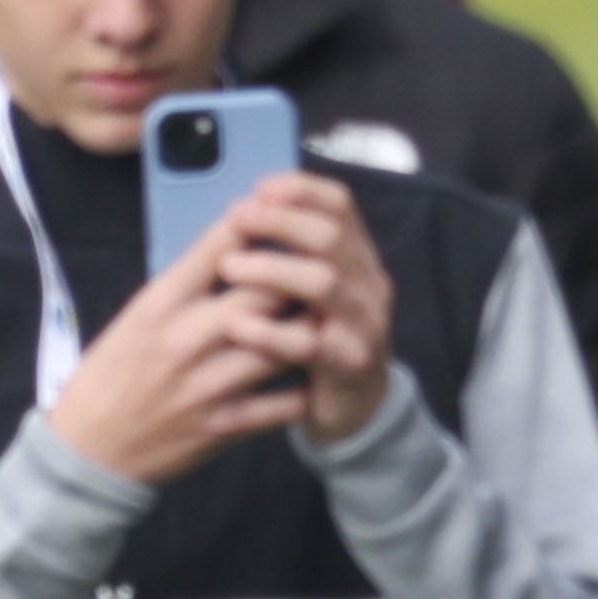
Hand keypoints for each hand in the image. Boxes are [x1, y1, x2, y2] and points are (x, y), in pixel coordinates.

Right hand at [40, 181, 367, 488]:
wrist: (89, 448)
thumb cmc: (113, 373)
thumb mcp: (137, 316)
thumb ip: (186, 285)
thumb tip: (236, 248)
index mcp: (160, 303)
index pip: (219, 247)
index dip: (259, 225)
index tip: (283, 217)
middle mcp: (186, 339)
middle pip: (264, 291)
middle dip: (299, 275)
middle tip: (325, 268)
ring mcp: (208, 385)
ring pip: (284, 345)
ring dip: (311, 330)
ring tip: (330, 318)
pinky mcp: (224, 427)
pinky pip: (284, 404)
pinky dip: (306, 388)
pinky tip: (317, 375)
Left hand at [252, 175, 398, 445]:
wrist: (354, 410)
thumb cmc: (316, 339)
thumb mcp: (310, 291)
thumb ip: (289, 253)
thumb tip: (241, 210)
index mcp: (357, 258)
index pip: (340, 205)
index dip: (301, 190)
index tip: (259, 188)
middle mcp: (368, 285)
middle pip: (330, 236)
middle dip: (279, 222)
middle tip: (236, 219)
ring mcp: (364, 326)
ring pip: (323, 283)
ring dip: (271, 269)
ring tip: (228, 268)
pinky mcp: (349, 367)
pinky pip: (308, 344)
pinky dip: (268, 332)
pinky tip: (234, 325)